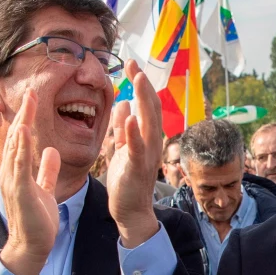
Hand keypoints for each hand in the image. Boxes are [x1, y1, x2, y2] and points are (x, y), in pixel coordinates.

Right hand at [0, 90, 60, 274]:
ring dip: (22, 123)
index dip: (28, 118)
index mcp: (20, 170)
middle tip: (31, 91)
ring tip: (28, 103)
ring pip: (17, 147)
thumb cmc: (37, 219)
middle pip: (18, 137)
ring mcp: (14, 181)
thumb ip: (47, 170)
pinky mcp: (20, 191)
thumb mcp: (44, 188)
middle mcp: (13, 172)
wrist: (32, 245)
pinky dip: (21, 148)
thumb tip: (51, 151)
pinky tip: (23, 132)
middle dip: (24, 114)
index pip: (23, 139)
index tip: (35, 98)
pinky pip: (20, 166)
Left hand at [107, 60, 164, 248]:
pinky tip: (130, 115)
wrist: (130, 210)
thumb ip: (124, 128)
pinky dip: (134, 131)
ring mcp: (146, 155)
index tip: (131, 65)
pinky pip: (136, 147)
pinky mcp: (135, 168)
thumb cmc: (126, 181)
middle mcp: (152, 143)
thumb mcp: (123, 148)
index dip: (141, 85)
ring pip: (148, 123)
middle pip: (152, 109)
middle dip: (144, 85)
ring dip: (144, 100)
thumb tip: (124, 103)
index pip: (147, 105)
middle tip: (134, 64)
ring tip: (138, 80)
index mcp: (147, 138)